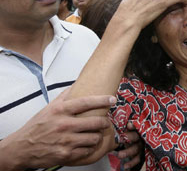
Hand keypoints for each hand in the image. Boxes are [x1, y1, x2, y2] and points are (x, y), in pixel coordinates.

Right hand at [0, 89, 115, 169]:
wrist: (22, 148)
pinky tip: (87, 144)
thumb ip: (64, 96)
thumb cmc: (37, 127)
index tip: (112, 99)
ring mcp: (65, 140)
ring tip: (95, 134)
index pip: (86, 102)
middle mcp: (63, 125)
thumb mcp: (49, 108)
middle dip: (104, 122)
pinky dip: (90, 148)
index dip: (102, 100)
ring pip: (94, 137)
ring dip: (98, 136)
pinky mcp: (66, 154)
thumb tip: (77, 84)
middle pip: (96, 122)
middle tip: (105, 122)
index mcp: (60, 110)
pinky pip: (87, 150)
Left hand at [117, 122, 143, 169]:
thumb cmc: (126, 131)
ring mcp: (141, 145)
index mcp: (137, 128)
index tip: (128, 125)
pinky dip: (132, 162)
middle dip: (129, 138)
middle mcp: (140, 136)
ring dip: (128, 152)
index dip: (134, 126)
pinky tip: (125, 166)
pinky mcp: (141, 154)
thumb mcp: (123, 125)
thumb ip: (120, 121)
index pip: (137, 125)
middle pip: (136, 136)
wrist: (134, 140)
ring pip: (136, 148)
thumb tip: (109, 113)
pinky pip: (138, 159)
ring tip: (119, 155)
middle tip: (121, 139)